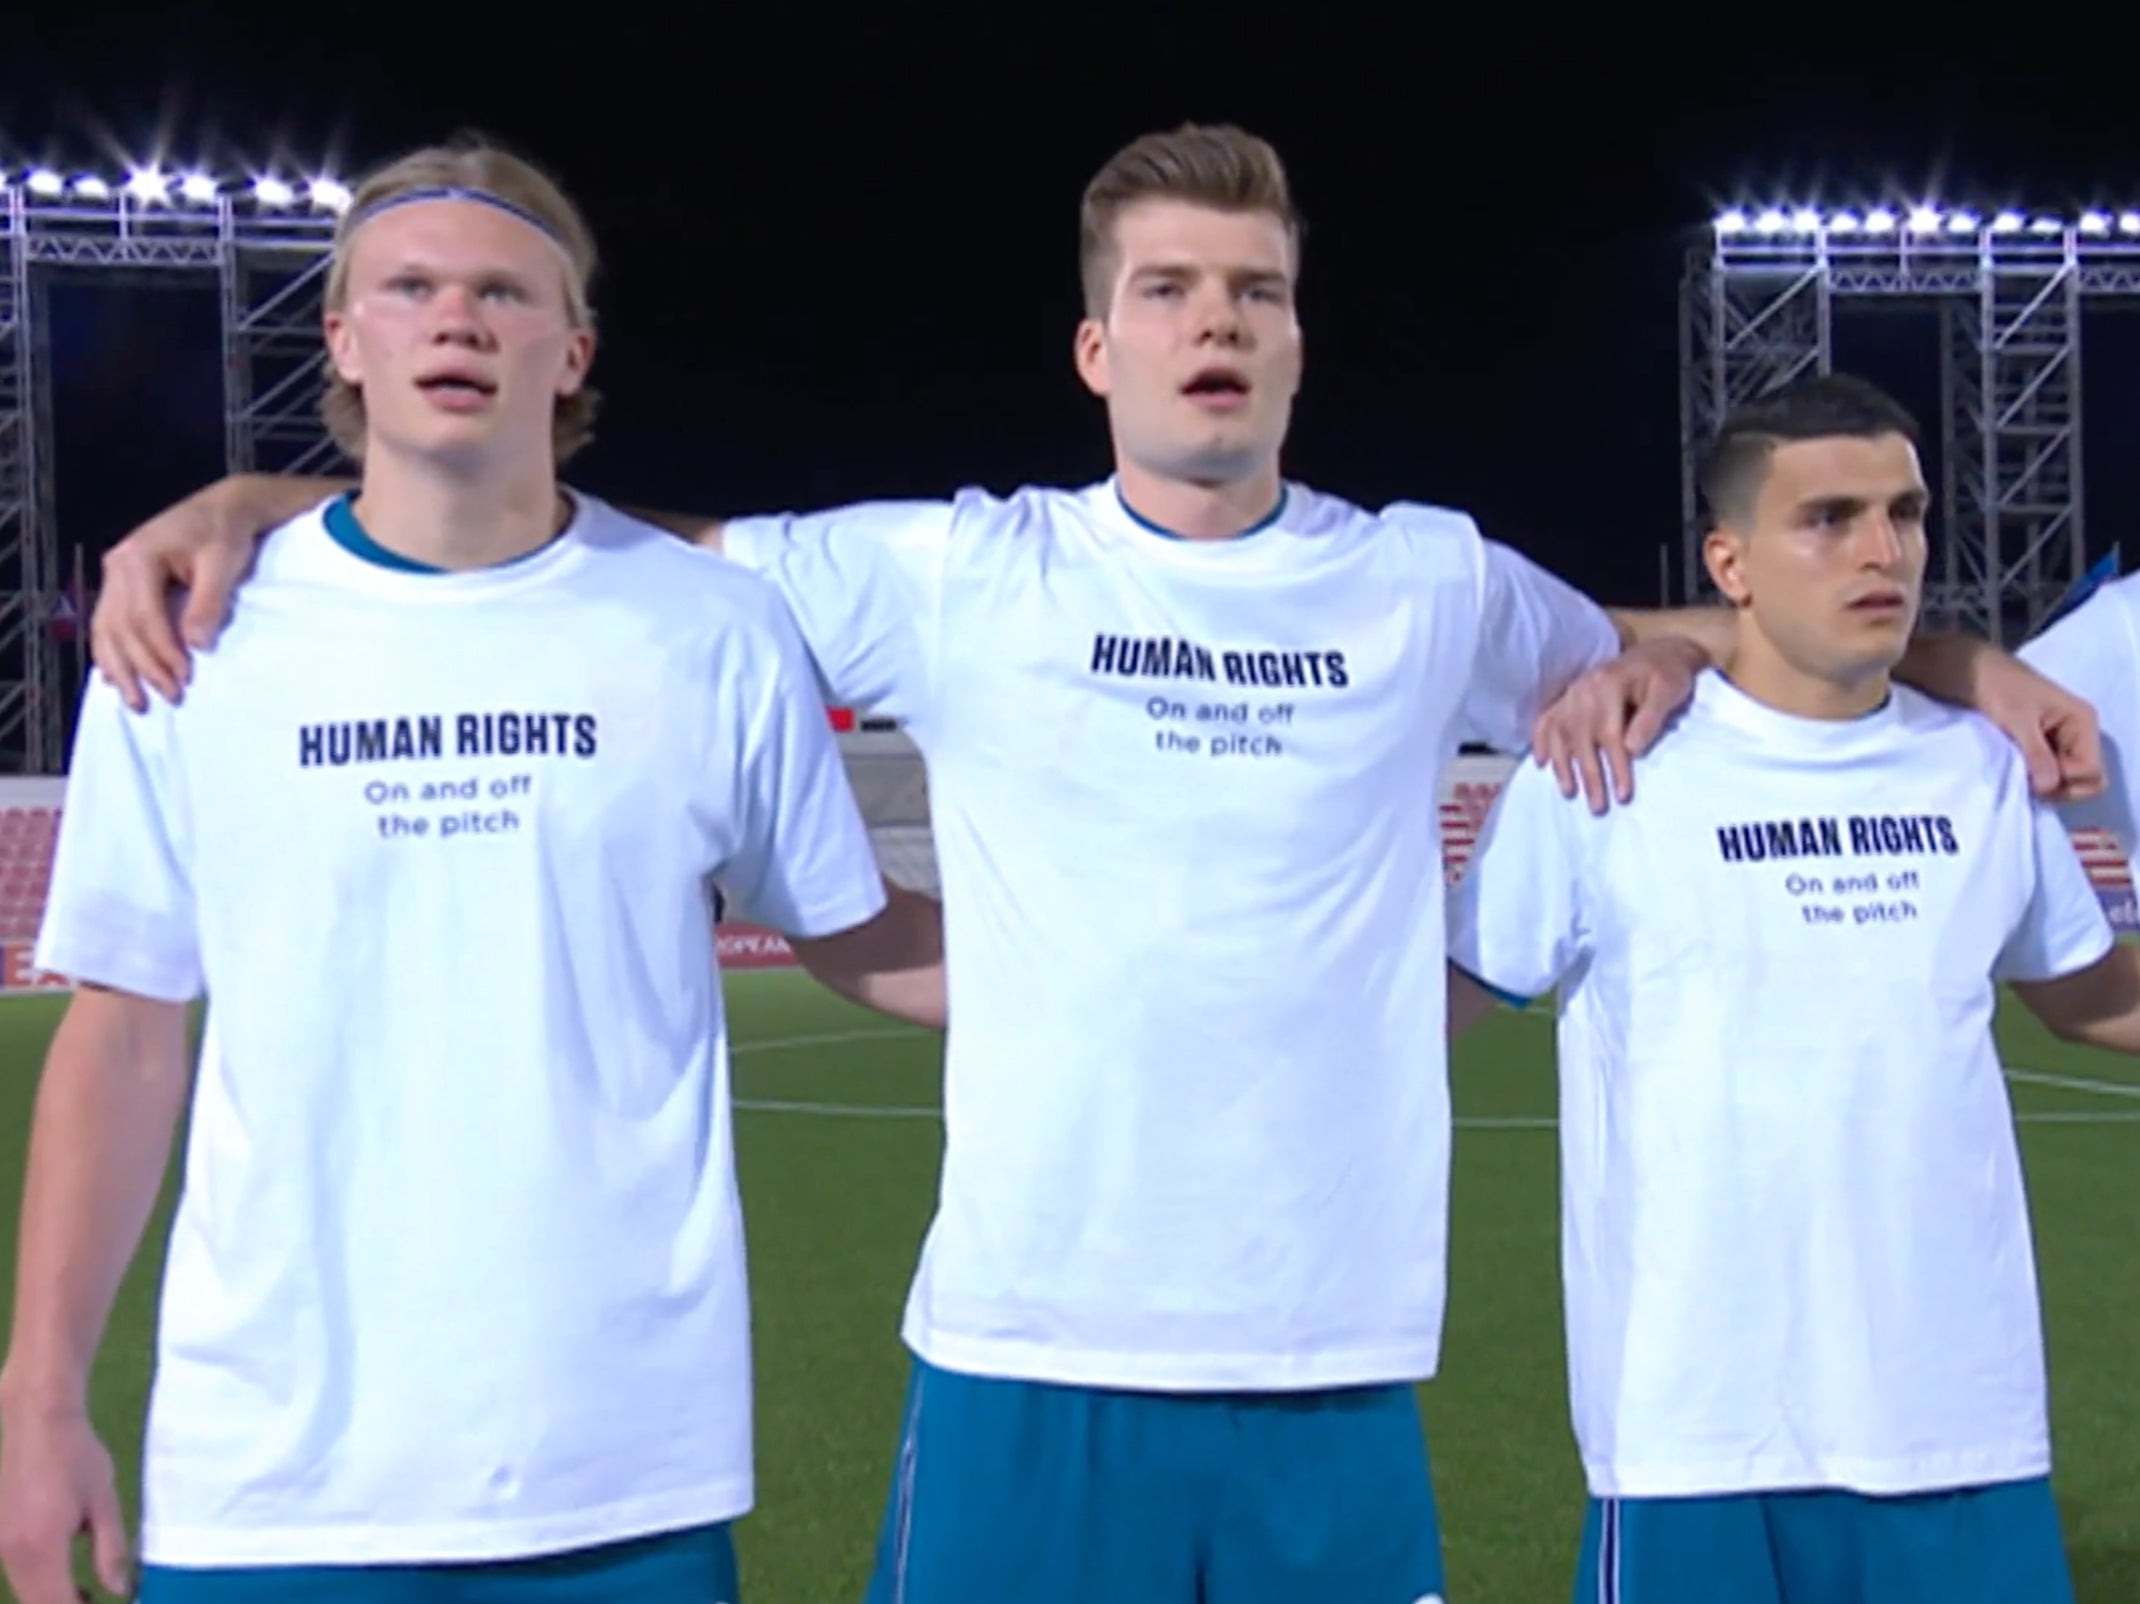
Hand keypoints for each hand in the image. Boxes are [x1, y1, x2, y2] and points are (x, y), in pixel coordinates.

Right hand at [0, 1405, 130, 1603]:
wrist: (36, 1421)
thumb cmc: (77, 1456)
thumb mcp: (104, 1502)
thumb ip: (111, 1550)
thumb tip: (120, 1591)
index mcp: (42, 1546)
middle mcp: (13, 1553)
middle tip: (98, 1603)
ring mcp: (0, 1545)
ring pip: (25, 1592)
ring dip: (52, 1600)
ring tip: (88, 1597)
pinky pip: (18, 1575)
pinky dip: (40, 1585)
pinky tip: (66, 1578)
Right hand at [90, 485, 259, 712]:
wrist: (223, 508)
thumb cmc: (225, 532)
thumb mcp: (223, 563)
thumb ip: (208, 603)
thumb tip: (196, 645)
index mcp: (138, 557)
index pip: (144, 617)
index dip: (163, 652)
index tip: (185, 678)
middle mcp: (117, 566)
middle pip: (121, 628)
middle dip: (144, 667)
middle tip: (170, 697)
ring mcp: (115, 575)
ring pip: (107, 630)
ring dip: (122, 668)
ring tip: (137, 701)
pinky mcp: (121, 584)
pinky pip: (108, 624)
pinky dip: (111, 653)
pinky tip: (114, 679)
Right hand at [1529, 636, 1706, 812]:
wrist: (1658, 653)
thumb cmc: (1668, 674)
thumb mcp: (1669, 691)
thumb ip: (1650, 718)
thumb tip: (1631, 748)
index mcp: (1608, 684)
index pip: (1609, 734)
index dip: (1616, 767)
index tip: (1623, 795)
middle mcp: (1583, 689)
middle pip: (1582, 739)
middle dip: (1589, 776)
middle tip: (1598, 807)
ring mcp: (1571, 693)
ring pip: (1560, 734)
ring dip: (1562, 766)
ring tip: (1570, 793)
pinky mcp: (1567, 698)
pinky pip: (1546, 721)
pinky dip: (1540, 742)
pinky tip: (1540, 763)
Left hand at [1971, 651, 2105, 801]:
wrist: (1970, 669)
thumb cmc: (1995, 685)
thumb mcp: (2016, 718)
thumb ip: (2035, 752)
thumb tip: (2050, 787)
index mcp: (2082, 721)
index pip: (2090, 771)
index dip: (2063, 779)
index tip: (2032, 774)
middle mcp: (2078, 733)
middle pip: (2084, 780)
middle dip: (2059, 787)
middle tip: (2026, 781)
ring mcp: (2061, 741)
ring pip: (2066, 780)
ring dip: (2044, 785)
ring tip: (2018, 775)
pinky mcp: (2042, 746)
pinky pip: (2049, 773)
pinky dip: (2035, 779)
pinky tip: (2015, 773)